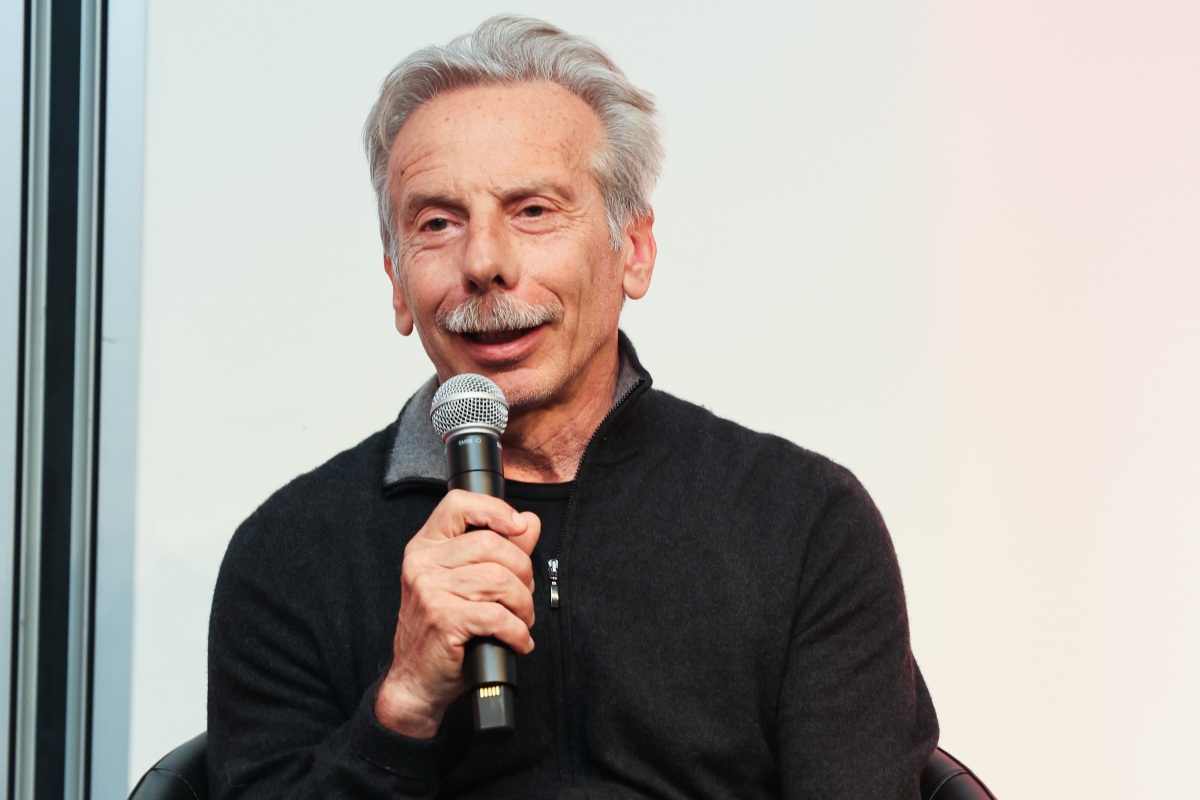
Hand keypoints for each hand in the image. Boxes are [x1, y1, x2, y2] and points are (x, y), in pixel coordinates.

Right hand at [374, 489, 540, 736]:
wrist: (417, 681)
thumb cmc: (442, 631)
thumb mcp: (467, 584)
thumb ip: (500, 550)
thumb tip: (529, 522)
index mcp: (426, 547)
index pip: (457, 504)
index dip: (494, 509)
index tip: (518, 526)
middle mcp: (423, 564)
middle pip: (491, 545)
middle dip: (522, 572)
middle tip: (523, 597)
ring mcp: (429, 591)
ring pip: (499, 580)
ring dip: (523, 605)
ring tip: (521, 621)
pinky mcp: (442, 620)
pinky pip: (496, 615)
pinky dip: (517, 630)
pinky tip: (518, 640)